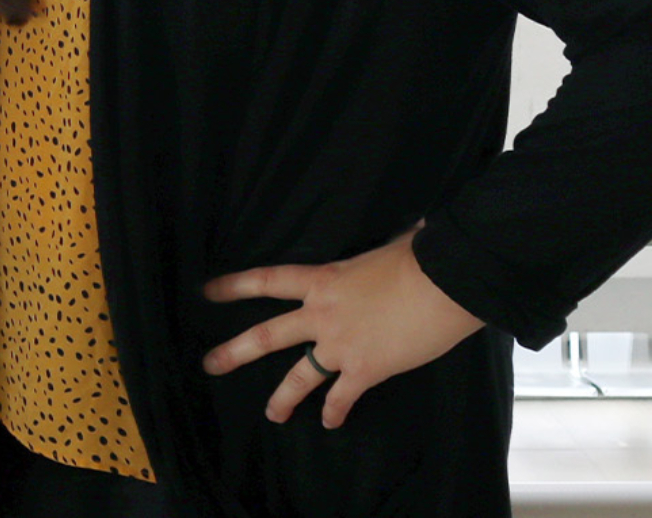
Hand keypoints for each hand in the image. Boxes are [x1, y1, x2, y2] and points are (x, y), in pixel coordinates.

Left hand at [199, 226, 482, 429]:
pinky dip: (336, 411)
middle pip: (267, 335)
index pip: (268, 280)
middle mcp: (322, 314)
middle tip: (210, 365)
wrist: (443, 284)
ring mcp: (340, 345)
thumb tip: (418, 229)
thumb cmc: (420, 257)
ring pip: (299, 377)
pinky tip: (331, 422)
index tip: (208, 292)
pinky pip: (342, 397)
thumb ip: (391, 244)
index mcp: (323, 279)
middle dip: (235, 351)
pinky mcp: (365, 370)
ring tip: (272, 415)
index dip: (235, 286)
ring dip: (282, 399)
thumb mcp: (393, 244)